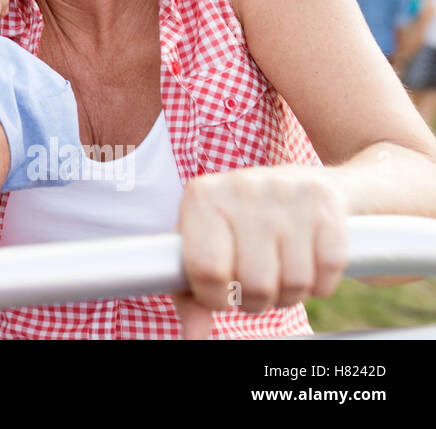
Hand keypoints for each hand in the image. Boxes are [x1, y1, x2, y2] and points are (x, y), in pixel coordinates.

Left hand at [172, 166, 348, 338]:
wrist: (304, 185)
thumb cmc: (242, 224)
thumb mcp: (208, 245)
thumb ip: (191, 292)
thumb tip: (193, 335)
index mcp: (202, 197)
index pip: (207, 270)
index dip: (216, 299)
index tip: (222, 296)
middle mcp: (241, 187)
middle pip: (255, 283)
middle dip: (256, 301)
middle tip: (255, 287)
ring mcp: (285, 191)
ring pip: (295, 281)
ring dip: (288, 294)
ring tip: (279, 275)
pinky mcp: (324, 199)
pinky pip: (329, 269)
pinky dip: (320, 283)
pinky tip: (307, 264)